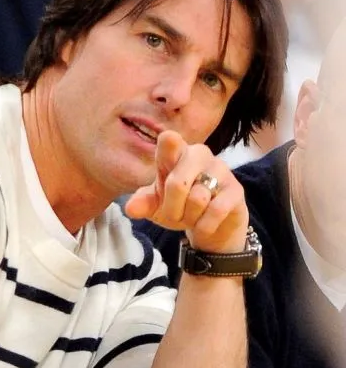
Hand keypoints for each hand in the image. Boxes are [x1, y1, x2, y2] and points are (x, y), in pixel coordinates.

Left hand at [126, 130, 248, 253]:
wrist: (210, 226)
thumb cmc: (179, 207)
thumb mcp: (156, 206)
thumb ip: (143, 203)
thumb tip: (130, 209)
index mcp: (175, 154)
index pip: (169, 140)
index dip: (168, 144)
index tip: (167, 149)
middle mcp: (198, 155)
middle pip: (177, 182)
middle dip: (171, 208)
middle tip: (173, 216)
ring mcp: (220, 170)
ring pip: (197, 198)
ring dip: (189, 218)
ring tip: (191, 218)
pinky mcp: (236, 190)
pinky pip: (216, 210)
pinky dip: (204, 225)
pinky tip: (203, 227)